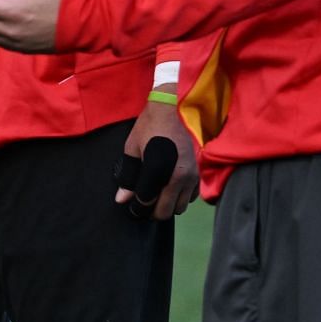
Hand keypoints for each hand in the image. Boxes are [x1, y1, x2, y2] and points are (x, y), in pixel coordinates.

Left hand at [114, 99, 200, 220]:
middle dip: (152, 211)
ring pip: (179, 207)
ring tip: (157, 196)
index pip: (147, 202)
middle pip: (165, 211)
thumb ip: (128, 176)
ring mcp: (191, 177)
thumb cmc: (149, 126)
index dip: (137, 209)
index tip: (131, 207)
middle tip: (143, 204)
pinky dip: (180, 198)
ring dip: (167, 206)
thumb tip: (122, 199)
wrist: (173, 109)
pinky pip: (191, 198)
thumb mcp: (132, 148)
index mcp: (159, 170)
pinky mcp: (198, 174)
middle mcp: (178, 177)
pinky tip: (171, 188)